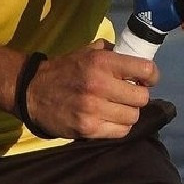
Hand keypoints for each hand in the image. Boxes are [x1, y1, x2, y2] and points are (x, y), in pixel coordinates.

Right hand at [24, 40, 157, 139]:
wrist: (33, 91)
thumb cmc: (65, 69)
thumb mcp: (87, 52)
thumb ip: (111, 52)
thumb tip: (136, 58)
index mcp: (101, 61)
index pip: (145, 69)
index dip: (151, 76)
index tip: (147, 79)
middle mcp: (99, 84)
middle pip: (142, 98)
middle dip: (139, 97)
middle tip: (129, 95)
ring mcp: (93, 109)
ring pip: (133, 117)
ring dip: (129, 113)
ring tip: (118, 108)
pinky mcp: (88, 129)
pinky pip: (120, 132)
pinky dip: (119, 126)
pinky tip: (110, 119)